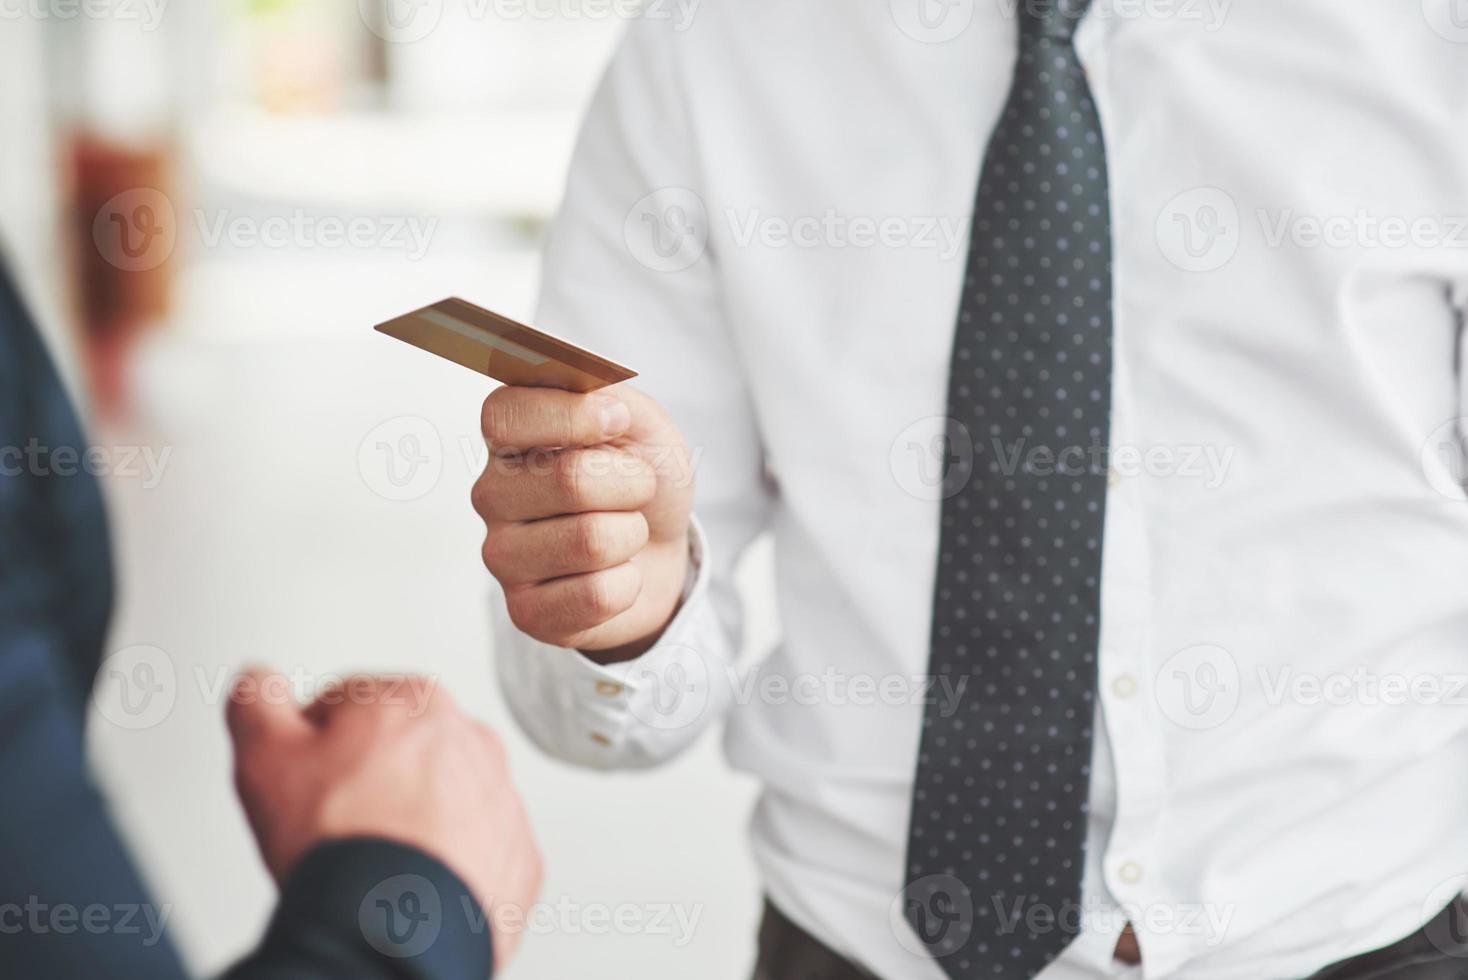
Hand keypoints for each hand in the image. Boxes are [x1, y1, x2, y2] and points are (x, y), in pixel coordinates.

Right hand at [226, 670, 542, 965]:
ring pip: (443, 801)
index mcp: (414, 700)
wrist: (394, 923)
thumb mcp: (265, 755)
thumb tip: (260, 681)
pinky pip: (476, 853)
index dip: (312, 746)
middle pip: (401, 752)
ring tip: (373, 860)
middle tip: (334, 825)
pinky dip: (448, 867)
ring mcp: (503, 799)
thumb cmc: (338, 839)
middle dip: (367, 780)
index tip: (303, 780)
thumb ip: (257, 702)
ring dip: (412, 821)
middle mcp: (472, 740)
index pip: (347, 708)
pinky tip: (413, 886)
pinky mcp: (518, 858)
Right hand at [472, 383, 694, 659]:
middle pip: (569, 479)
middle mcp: (492, 495)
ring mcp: (502, 556)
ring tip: (625, 532)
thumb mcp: (641, 425)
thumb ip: (616, 397)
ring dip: (632, 535)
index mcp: (508, 440)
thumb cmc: (639, 483)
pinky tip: (616, 575)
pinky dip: (628, 584)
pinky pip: (596, 595)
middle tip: (636, 488)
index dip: (571, 415)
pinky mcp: (525, 612)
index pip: (506, 414)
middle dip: (632, 483)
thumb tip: (602, 402)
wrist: (659, 551)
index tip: (617, 420)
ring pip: (590, 541)